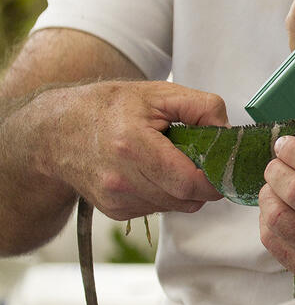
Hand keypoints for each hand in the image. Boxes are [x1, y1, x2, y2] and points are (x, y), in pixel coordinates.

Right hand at [40, 80, 225, 219]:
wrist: (57, 130)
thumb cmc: (110, 108)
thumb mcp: (160, 93)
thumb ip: (202, 107)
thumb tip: (228, 132)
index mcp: (132, 146)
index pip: (189, 182)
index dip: (214, 178)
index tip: (223, 164)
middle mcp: (120, 180)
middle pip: (185, 198)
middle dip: (203, 182)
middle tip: (202, 158)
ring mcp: (116, 200)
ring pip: (175, 207)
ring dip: (185, 189)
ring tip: (172, 159)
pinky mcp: (114, 211)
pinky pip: (158, 208)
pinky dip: (166, 193)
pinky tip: (153, 171)